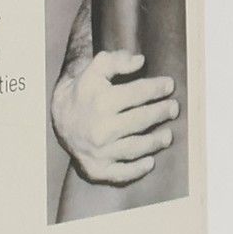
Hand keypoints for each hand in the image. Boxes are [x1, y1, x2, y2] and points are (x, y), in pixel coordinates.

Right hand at [51, 51, 179, 184]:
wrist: (58, 120)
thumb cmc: (82, 92)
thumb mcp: (93, 70)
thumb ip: (115, 61)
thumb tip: (140, 61)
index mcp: (100, 101)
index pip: (137, 93)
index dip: (156, 88)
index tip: (169, 85)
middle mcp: (100, 128)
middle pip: (140, 120)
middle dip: (161, 113)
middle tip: (173, 108)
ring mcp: (99, 150)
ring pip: (135, 147)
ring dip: (155, 142)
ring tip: (168, 135)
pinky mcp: (97, 168)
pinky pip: (120, 173)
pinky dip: (137, 170)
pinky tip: (150, 162)